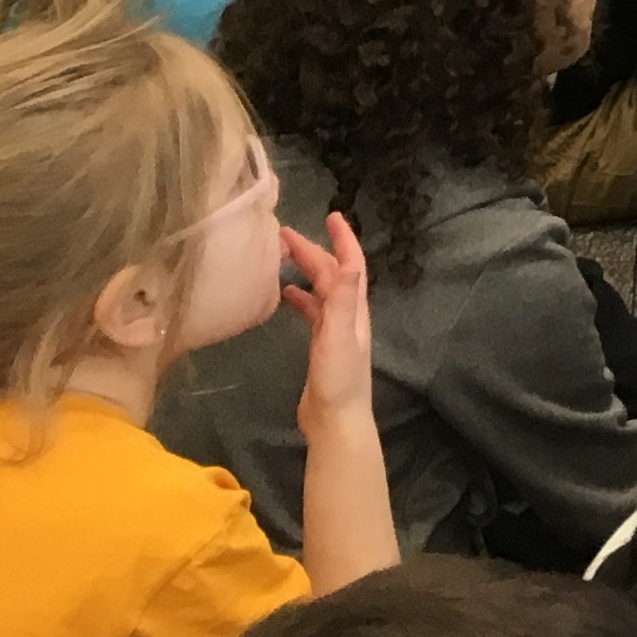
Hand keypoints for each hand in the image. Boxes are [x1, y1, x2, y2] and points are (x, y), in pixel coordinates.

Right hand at [282, 212, 373, 428]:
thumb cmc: (339, 380)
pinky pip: (313, 312)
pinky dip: (301, 299)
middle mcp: (348, 315)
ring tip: (283, 256)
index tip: (331, 216)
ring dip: (307, 272)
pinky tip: (286, 295)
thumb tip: (350, 263)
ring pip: (322, 291)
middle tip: (286, 234)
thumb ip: (345, 301)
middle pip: (332, 275)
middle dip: (314, 251)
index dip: (343, 240)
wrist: (335, 421)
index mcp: (354, 310)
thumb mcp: (341, 337)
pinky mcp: (322, 346)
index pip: (351, 265)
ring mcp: (335, 330)